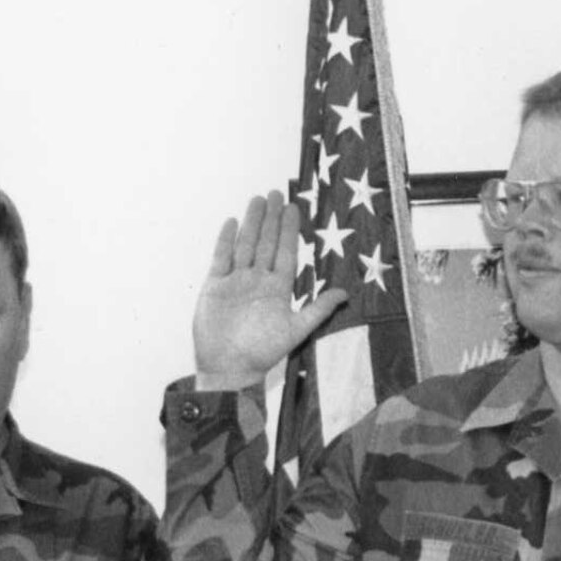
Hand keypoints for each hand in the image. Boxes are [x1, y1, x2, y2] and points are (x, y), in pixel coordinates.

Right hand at [192, 194, 347, 389]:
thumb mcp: (296, 330)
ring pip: (245, 245)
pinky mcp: (215, 286)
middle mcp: (257, 280)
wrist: (229, 367)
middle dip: (272, 219)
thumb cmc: (263, 351)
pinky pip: (221, 258)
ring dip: (252, 223)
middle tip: (276, 193)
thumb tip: (345, 294)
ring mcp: (236, 281)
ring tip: (258, 200)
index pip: (286, 252)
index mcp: (277, 289)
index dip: (290, 230)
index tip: (294, 208)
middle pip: (266, 243)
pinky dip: (225, 240)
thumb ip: (319, 309)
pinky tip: (232, 222)